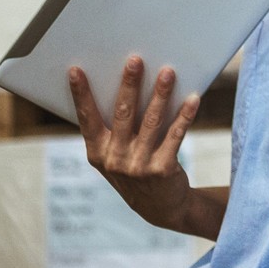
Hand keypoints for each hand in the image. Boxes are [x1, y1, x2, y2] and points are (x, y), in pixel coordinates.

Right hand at [67, 55, 201, 231]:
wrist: (161, 207)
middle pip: (123, 114)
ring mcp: (138, 165)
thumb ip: (114, 128)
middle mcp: (115, 158)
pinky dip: (185, 115)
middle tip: (135, 60)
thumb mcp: (115, 155)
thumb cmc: (135, 169)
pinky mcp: (162, 169)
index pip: (86, 118)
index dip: (81, 95)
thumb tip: (124, 83)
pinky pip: (175, 136)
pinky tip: (192, 99)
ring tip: (168, 72)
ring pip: (151, 121)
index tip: (75, 70)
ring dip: (160, 94)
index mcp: (97, 151)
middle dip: (129, 85)